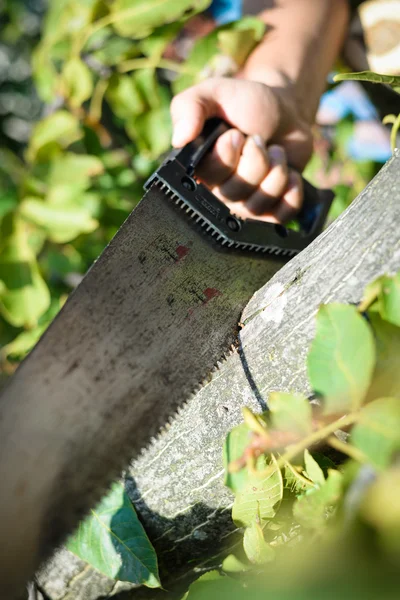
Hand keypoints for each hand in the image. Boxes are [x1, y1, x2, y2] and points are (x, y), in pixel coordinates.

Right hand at [170, 77, 313, 223]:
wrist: (284, 111)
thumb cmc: (245, 103)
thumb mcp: (215, 93)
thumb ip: (190, 107)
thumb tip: (179, 139)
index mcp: (199, 168)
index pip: (208, 178)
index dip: (227, 156)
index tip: (236, 134)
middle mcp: (218, 192)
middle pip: (235, 193)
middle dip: (256, 159)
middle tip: (259, 139)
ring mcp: (245, 205)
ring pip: (258, 205)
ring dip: (276, 171)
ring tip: (275, 152)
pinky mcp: (271, 211)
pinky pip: (280, 217)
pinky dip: (291, 192)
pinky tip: (291, 173)